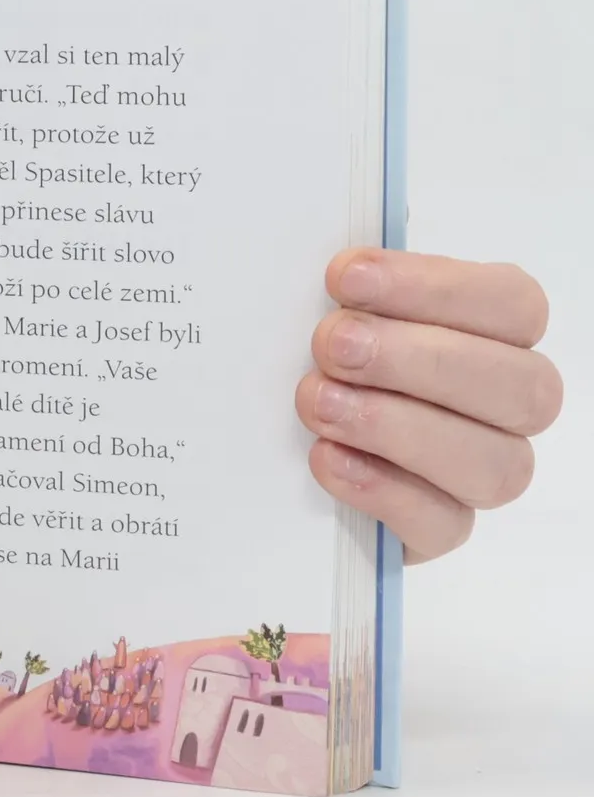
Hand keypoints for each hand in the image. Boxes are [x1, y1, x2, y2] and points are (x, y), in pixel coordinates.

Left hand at [296, 248, 560, 562]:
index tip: (345, 276)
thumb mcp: (328, 311)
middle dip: (418, 360)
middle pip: (518, 386)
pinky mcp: (438, 529)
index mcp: (496, 332)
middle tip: (332, 344)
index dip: (434, 287)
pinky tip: (327, 458)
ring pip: (495, 464)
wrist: (279, 447)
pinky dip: (383, 490)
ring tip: (319, 403)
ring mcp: (480, 472)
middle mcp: (507, 405)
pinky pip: (443, 524)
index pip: (511, 304)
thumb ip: (350, 291)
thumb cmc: (323, 358)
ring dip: (399, 427)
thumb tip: (338, 267)